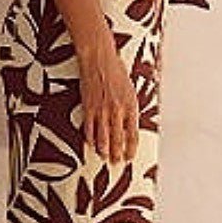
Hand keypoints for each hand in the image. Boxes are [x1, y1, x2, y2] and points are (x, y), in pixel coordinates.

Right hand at [76, 32, 139, 163]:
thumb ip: (129, 108)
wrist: (99, 59)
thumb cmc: (116, 70)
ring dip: (104, 150)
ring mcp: (102, 110)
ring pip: (103, 138)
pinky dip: (90, 139)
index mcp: (130, 106)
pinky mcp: (88, 107)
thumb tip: (130, 123)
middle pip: (118, 139)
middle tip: (117, 163)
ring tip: (104, 158)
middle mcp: (117, 110)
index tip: (130, 157)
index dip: (131, 148)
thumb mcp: (129, 89)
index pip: (133, 134)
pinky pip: (89, 128)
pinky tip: (91, 144)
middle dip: (118, 154)